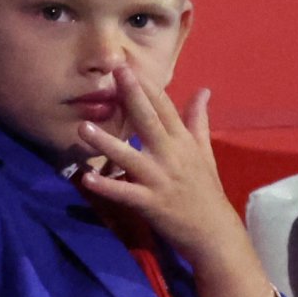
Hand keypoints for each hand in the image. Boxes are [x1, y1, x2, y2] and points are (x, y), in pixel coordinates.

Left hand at [76, 67, 278, 296]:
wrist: (215, 232)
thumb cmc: (205, 190)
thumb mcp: (204, 151)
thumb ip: (198, 120)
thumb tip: (204, 90)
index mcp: (182, 141)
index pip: (164, 106)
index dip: (146, 84)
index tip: (128, 63)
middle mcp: (171, 155)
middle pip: (148, 120)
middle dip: (131, 94)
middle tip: (113, 71)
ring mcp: (160, 179)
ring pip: (129, 156)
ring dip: (105, 142)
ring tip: (82, 127)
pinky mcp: (151, 203)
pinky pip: (125, 193)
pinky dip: (106, 186)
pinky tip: (87, 178)